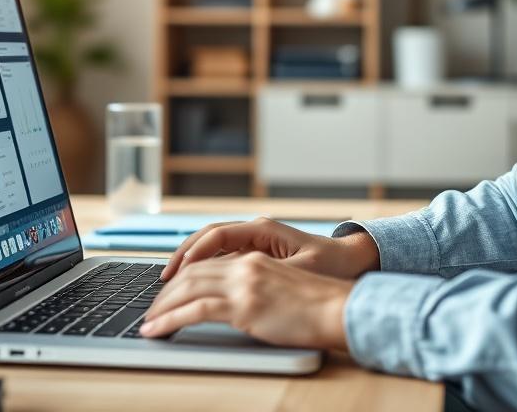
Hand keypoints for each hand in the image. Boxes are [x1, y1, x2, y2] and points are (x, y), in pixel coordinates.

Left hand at [141, 251, 351, 348]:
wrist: (339, 309)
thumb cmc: (319, 304)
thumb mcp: (283, 285)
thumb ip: (257, 285)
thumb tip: (235, 302)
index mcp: (254, 257)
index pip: (206, 262)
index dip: (182, 277)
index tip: (167, 293)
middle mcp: (245, 265)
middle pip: (191, 273)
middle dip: (166, 293)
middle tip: (151, 310)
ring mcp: (243, 284)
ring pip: (187, 289)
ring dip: (162, 307)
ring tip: (149, 323)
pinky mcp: (244, 306)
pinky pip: (195, 311)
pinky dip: (170, 320)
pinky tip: (158, 330)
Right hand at [160, 217, 379, 281]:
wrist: (352, 261)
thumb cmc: (332, 265)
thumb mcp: (300, 271)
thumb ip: (270, 274)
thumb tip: (241, 281)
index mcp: (263, 230)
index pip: (217, 235)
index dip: (193, 253)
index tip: (176, 272)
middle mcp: (256, 232)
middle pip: (208, 238)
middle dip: (183, 257)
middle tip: (164, 280)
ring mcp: (255, 242)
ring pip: (213, 247)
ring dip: (192, 262)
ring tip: (171, 282)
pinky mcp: (258, 255)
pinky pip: (223, 258)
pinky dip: (206, 268)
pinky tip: (195, 285)